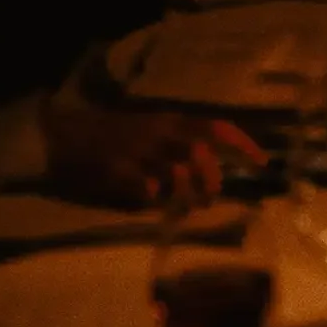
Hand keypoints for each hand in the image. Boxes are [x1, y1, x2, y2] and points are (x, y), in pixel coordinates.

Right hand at [46, 105, 265, 209]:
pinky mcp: (116, 169)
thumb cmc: (111, 136)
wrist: (63, 136)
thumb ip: (179, 149)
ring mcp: (137, 150)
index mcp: (170, 120)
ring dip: (186, 193)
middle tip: (210, 198)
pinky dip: (154, 197)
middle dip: (211, 177)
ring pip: (177, 172)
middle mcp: (159, 132)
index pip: (216, 127)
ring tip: (183, 205)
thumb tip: (209, 177)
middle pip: (200, 151)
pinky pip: (145, 187)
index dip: (242, 144)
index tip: (262, 162)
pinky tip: (151, 201)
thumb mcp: (151, 133)